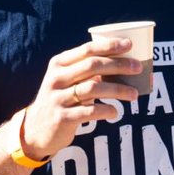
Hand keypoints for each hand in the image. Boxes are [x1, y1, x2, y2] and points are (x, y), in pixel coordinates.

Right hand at [20, 36, 140, 157]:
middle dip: (119, 65)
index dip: (109, 46)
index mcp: (59, 64)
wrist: (35, 130)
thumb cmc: (60, 99)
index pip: (87, 49)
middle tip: (138, 68)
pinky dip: (106, 110)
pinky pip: (89, 111)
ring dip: (117, 90)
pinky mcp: (62, 117)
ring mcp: (58, 98)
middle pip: (93, 66)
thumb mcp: (67, 81)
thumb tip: (123, 63)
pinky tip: (115, 112)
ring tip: (134, 95)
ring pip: (93, 88)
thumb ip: (87, 71)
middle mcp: (57, 78)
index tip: (129, 44)